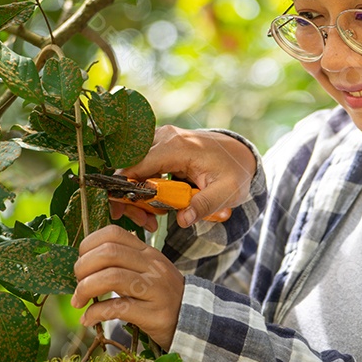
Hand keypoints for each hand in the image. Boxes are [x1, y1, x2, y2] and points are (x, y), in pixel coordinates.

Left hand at [71, 225, 184, 350]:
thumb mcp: (147, 270)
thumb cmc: (161, 294)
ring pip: (112, 277)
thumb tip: (85, 262)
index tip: (81, 261)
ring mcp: (154, 289)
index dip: (88, 244)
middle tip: (77, 283)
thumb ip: (122, 262)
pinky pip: (118, 308)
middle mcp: (151, 266)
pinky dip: (96, 313)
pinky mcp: (154, 314)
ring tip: (79, 300)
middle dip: (83, 267)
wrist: (193, 319)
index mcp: (146, 252)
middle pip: (109, 253)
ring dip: (86, 289)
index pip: (113, 233)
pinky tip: (88, 319)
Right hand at [109, 125, 256, 231]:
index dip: (124, 190)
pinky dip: (143, 189)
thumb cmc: (235, 172)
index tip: (121, 213)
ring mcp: (161, 140)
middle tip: (145, 223)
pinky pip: (141, 169)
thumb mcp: (227, 191)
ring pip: (133, 170)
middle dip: (130, 198)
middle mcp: (164, 138)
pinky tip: (156, 208)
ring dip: (136, 196)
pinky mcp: (161, 148)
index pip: (136, 166)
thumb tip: (183, 220)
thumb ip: (205, 204)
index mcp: (176, 146)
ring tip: (152, 220)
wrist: (241, 155)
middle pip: (130, 168)